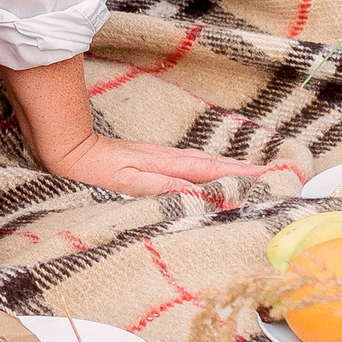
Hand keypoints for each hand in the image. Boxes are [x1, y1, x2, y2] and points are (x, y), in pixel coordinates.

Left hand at [40, 131, 266, 197]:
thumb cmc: (92, 169)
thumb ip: (163, 186)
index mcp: (166, 165)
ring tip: (254, 174)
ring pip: (202, 163)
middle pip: (213, 165)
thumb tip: (199, 192)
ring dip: (230, 169)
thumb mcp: (127, 182)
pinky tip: (211, 173)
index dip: (242, 176)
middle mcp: (167, 159)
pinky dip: (208, 169)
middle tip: (276, 174)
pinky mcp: (149, 161)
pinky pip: (188, 166)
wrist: (65, 149)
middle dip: (245, 170)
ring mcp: (158, 158)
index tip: (272, 178)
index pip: (212, 171)